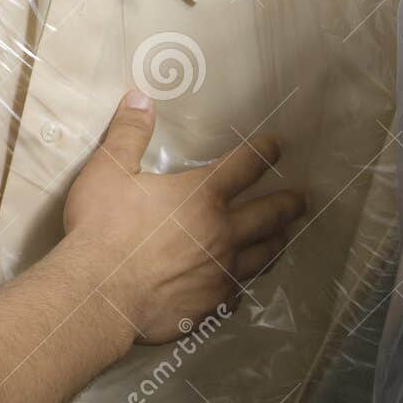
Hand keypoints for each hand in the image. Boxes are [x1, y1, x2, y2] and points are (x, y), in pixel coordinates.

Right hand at [62, 91, 306, 343]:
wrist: (99, 292)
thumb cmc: (102, 227)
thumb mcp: (108, 170)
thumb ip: (129, 133)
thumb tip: (140, 96)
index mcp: (201, 195)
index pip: (244, 166)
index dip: (264, 152)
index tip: (279, 146)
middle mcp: (222, 232)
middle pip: (268, 214)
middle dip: (288, 204)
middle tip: (303, 199)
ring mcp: (221, 272)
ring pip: (263, 256)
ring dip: (276, 243)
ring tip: (284, 238)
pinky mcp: (211, 306)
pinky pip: (238, 293)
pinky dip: (243, 286)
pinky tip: (240, 287)